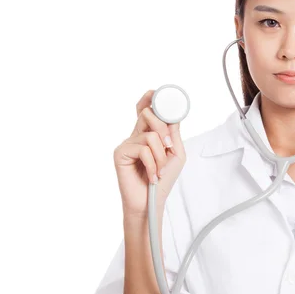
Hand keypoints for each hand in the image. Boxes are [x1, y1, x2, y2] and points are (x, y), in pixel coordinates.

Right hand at [113, 90, 186, 217]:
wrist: (150, 202)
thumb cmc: (162, 180)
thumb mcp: (175, 154)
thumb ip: (173, 134)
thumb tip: (173, 114)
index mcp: (147, 134)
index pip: (145, 111)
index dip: (148, 99)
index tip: (154, 91)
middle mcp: (135, 135)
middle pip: (147, 115)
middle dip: (163, 130)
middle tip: (168, 147)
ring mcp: (126, 143)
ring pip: (150, 135)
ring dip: (161, 155)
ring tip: (159, 170)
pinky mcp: (120, 153)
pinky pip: (143, 149)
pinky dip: (153, 164)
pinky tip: (152, 176)